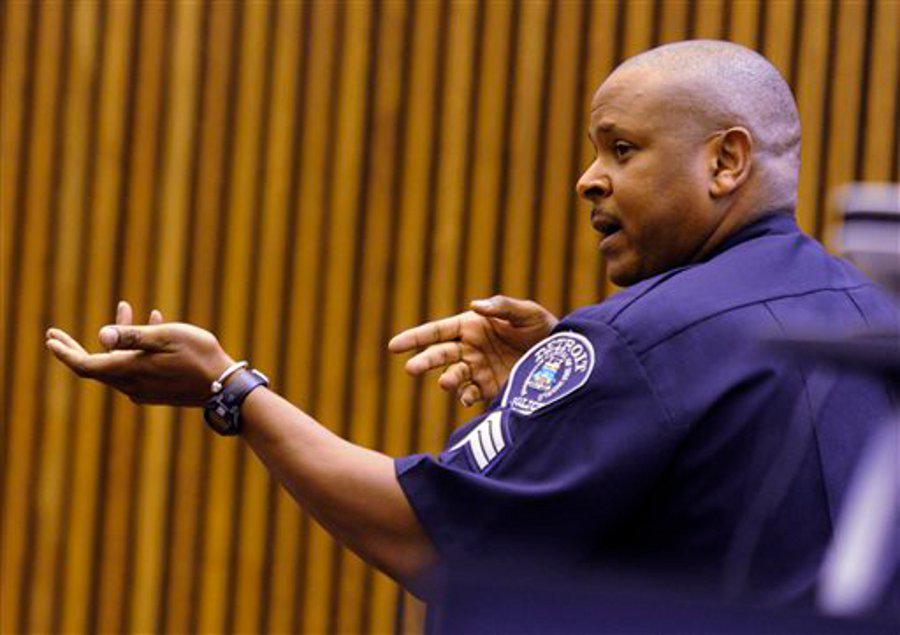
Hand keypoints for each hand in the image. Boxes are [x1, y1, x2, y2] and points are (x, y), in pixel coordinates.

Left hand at [46, 300, 233, 405]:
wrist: (225, 388)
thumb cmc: (199, 357)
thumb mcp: (166, 338)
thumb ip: (133, 336)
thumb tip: (101, 334)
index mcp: (129, 370)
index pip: (84, 365)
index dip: (64, 352)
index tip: (49, 338)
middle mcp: (131, 385)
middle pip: (96, 366)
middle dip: (78, 346)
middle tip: (57, 335)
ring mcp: (145, 391)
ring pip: (119, 364)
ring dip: (117, 340)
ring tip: (129, 309)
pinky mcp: (158, 392)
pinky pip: (136, 369)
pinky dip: (135, 349)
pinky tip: (153, 326)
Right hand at [388, 296, 557, 406]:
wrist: (565, 358)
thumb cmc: (543, 328)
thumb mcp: (526, 312)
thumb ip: (501, 307)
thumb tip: (474, 305)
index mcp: (471, 326)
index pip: (436, 332)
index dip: (414, 338)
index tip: (393, 347)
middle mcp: (469, 349)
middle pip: (439, 355)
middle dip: (424, 361)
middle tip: (411, 369)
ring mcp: (478, 370)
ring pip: (453, 376)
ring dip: (447, 379)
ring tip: (446, 382)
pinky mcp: (490, 389)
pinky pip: (471, 395)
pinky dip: (465, 398)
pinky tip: (466, 399)